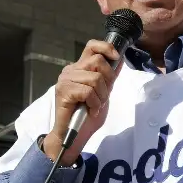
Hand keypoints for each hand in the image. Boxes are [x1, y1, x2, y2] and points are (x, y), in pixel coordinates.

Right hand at [43, 39, 123, 164]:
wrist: (73, 136)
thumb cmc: (87, 115)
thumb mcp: (104, 93)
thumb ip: (109, 77)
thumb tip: (119, 59)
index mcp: (79, 68)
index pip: (92, 46)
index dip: (106, 47)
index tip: (116, 57)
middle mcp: (70, 70)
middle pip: (98, 61)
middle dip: (108, 80)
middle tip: (102, 97)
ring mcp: (65, 79)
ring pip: (95, 78)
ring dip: (101, 96)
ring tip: (95, 106)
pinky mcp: (63, 91)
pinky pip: (88, 91)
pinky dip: (94, 103)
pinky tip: (90, 110)